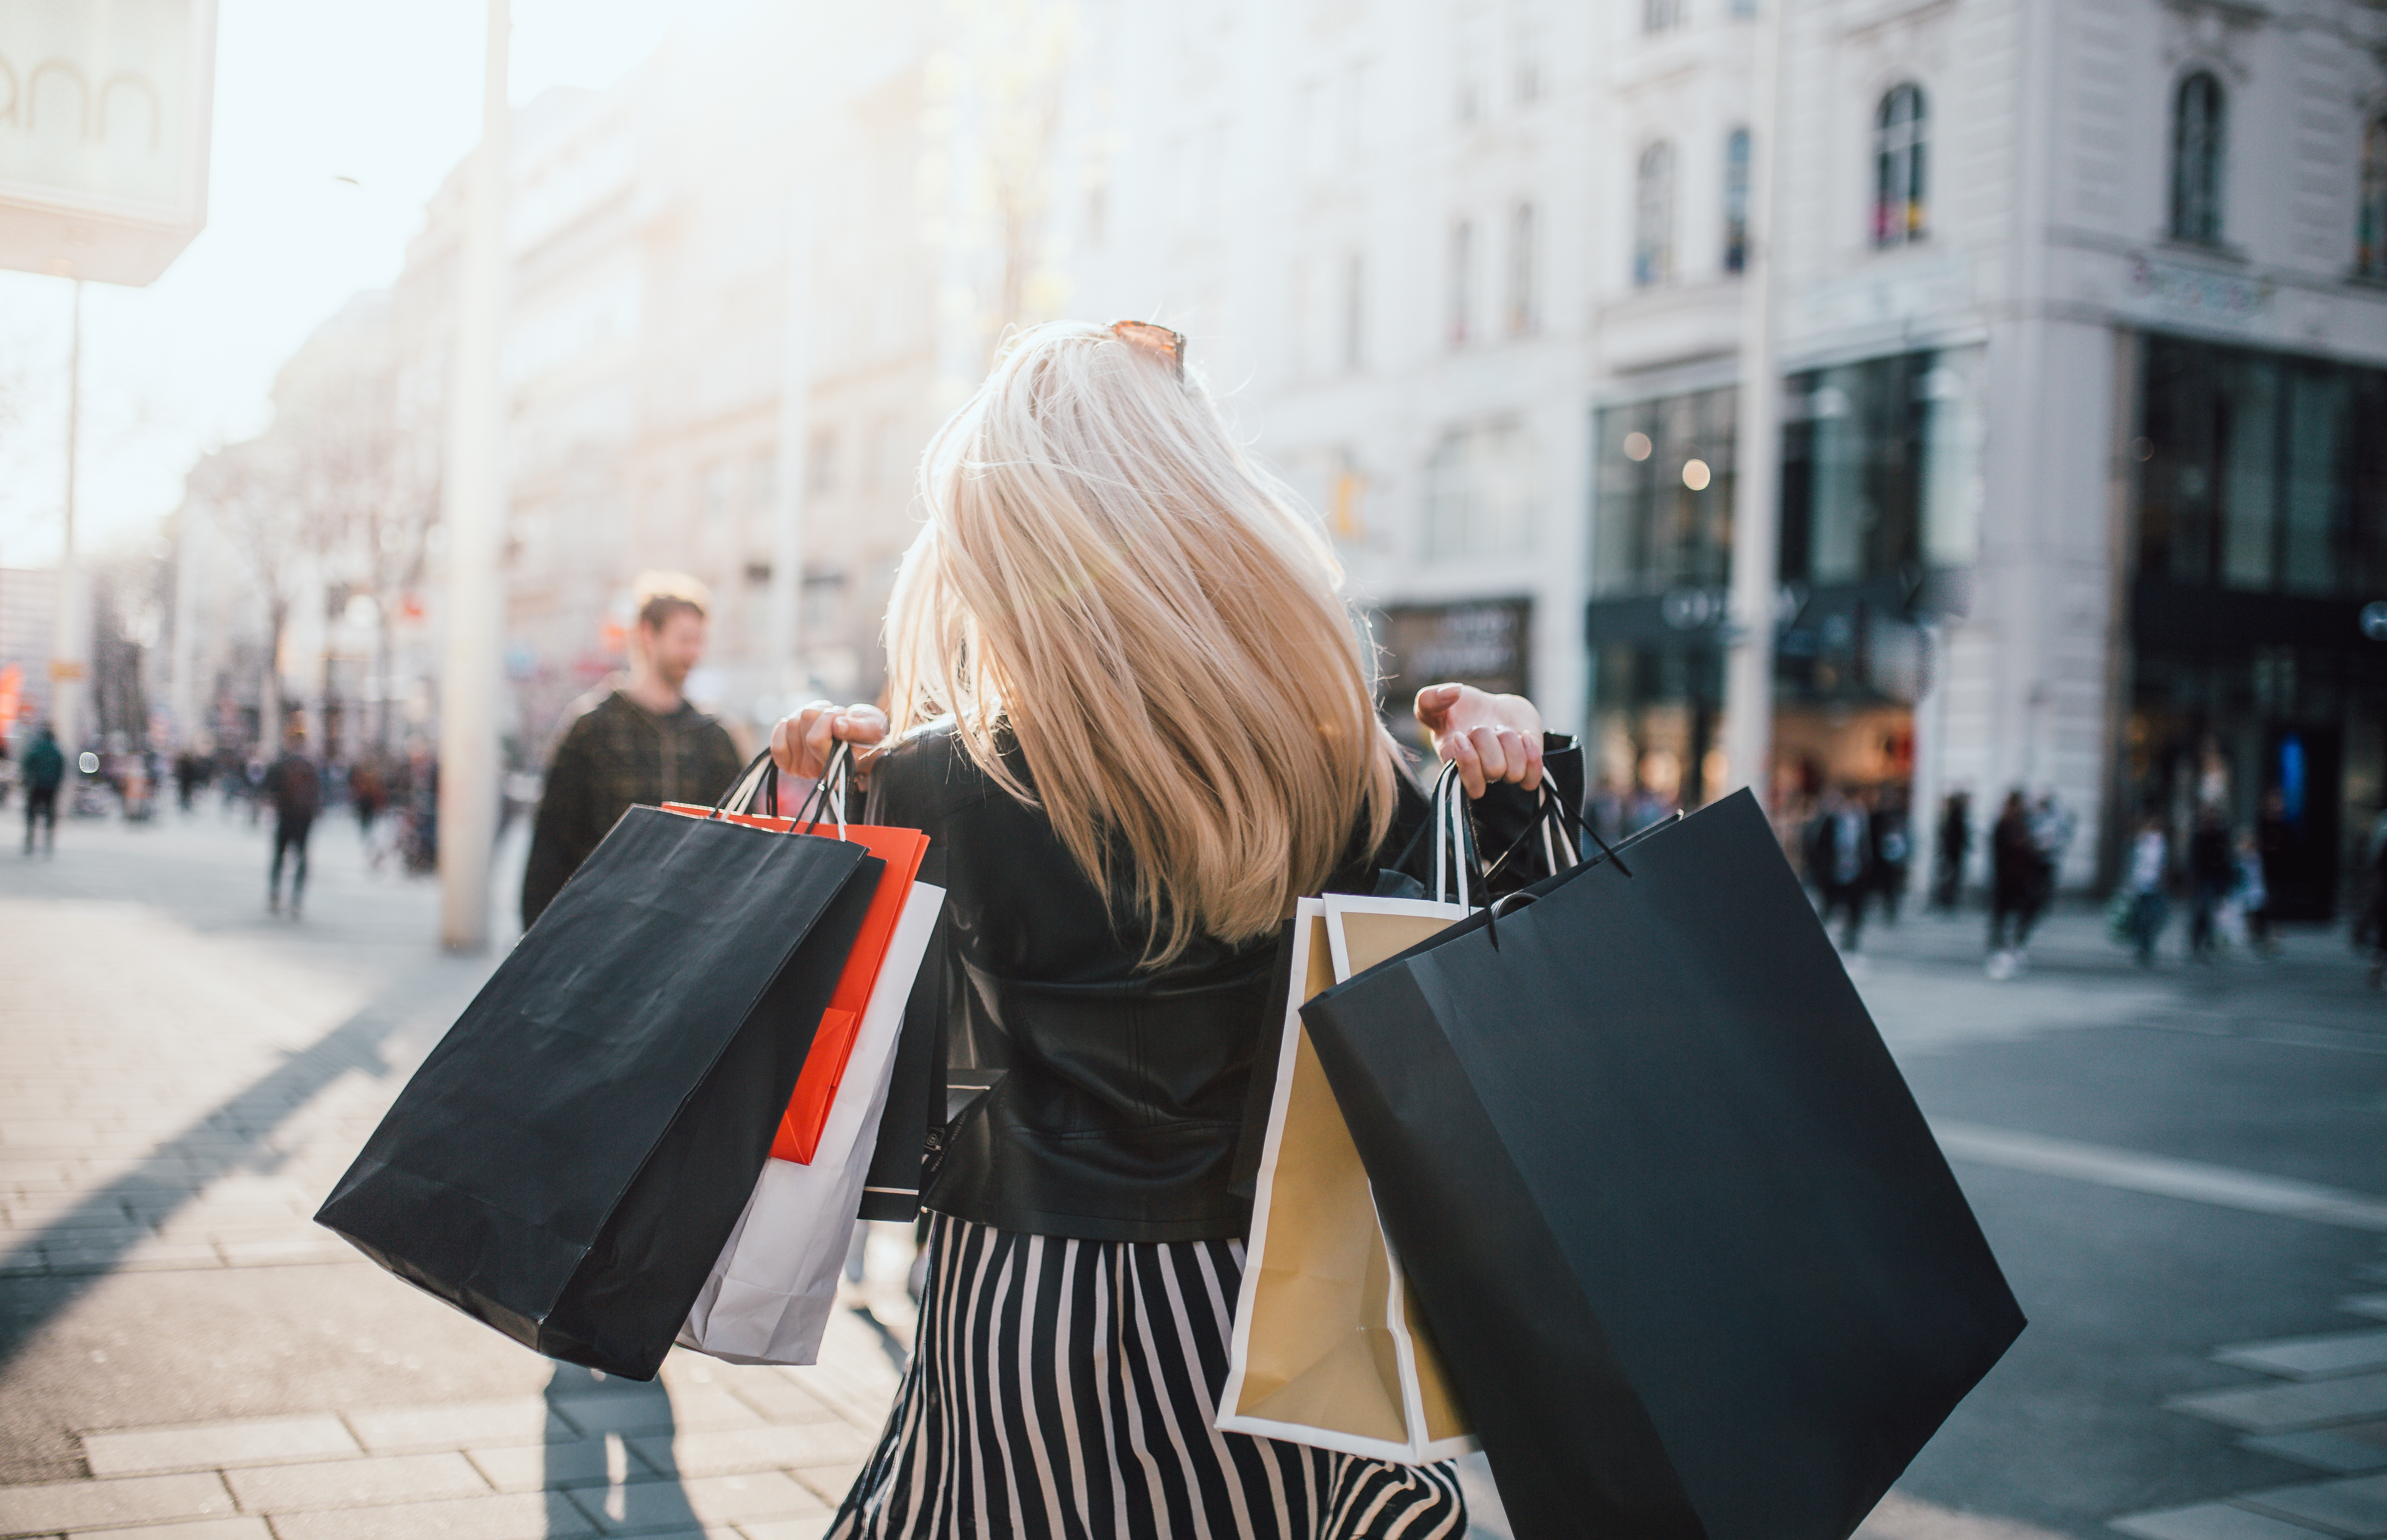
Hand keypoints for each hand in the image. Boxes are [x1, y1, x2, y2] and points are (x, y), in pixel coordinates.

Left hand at [770, 701, 888, 779]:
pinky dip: (786, 727)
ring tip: (824, 723)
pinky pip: (775, 740)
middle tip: (835, 718)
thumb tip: (839, 727)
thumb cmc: (868, 736)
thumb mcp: (875, 727)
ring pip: (791, 724)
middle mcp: (817, 771)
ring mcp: (800, 769)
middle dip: (820, 713)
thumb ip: (861, 728)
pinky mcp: (788, 763)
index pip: (815, 739)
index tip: (843, 717)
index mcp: (838, 766)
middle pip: (802, 723)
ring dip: (808, 717)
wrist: (858, 746)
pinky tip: (802, 727)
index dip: (829, 718)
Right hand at [1415, 683, 1543, 797]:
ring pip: (1516, 771)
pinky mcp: (1527, 767)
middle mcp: (1483, 775)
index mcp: (1457, 767)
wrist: (1493, 708)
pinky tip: (1524, 736)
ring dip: (1510, 742)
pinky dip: (1532, 756)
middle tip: (1482, 727)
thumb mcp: (1434, 702)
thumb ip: (1429, 699)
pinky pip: (1533, 778)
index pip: (1469, 783)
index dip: (1468, 758)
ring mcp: (1506, 773)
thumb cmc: (1461, 709)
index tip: (1461, 734)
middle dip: (1490, 740)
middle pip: (1494, 769)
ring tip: (1500, 730)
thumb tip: (1453, 692)